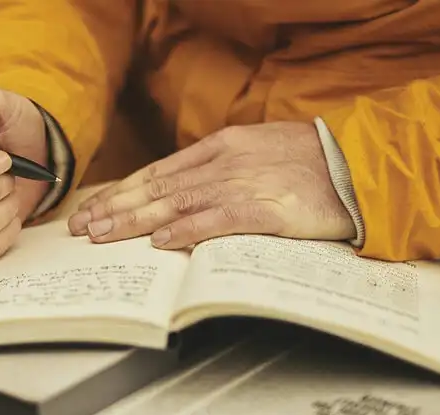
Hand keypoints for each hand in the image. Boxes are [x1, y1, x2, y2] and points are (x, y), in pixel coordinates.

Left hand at [66, 121, 354, 248]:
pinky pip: (217, 220)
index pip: (158, 172)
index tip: (95, 208)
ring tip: (103, 235)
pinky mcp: (265, 209)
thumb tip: (182, 191)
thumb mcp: (258, 152)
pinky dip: (186, 230)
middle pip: (157, 188)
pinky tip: (160, 241)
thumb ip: (220, 168)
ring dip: (134, 221)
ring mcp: (243, 184)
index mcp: (221, 148)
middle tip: (81, 227)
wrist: (358, 164)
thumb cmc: (312, 162)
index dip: (122, 191)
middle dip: (114, 208)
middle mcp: (224, 163)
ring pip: (176, 203)